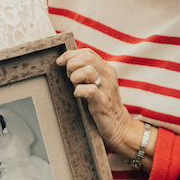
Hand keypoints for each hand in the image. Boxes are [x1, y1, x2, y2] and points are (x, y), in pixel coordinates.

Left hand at [56, 48, 156, 163]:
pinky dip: (78, 91)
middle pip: (87, 57)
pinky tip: (78, 96)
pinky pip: (88, 90)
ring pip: (87, 70)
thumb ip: (87, 72)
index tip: (60, 62)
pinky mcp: (103, 102)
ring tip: (75, 86)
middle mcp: (108, 75)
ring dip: (75, 77)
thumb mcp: (97, 84)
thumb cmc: (103, 104)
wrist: (120, 126)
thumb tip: (67, 63)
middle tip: (69, 77)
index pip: (88, 52)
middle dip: (71, 64)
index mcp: (106, 69)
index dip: (71, 54)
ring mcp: (106, 88)